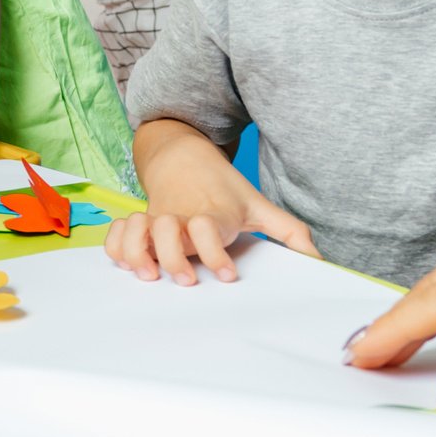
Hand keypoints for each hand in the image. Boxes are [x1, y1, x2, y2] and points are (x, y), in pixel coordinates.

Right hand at [104, 155, 319, 285]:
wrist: (184, 156)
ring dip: (138, 252)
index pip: (209, 228)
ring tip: (148, 275)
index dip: (216, 253)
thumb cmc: (224, 189)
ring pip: (136, 229)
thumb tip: (320, 260)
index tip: (228, 275)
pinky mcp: (138, 222)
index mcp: (212, 214)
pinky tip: (128, 264)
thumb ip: (290, 233)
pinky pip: (117, 233)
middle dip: (173, 257)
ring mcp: (156, 218)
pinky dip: (116, 247)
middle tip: (186, 280)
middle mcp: (181, 216)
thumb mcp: (260, 205)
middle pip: (167, 230)